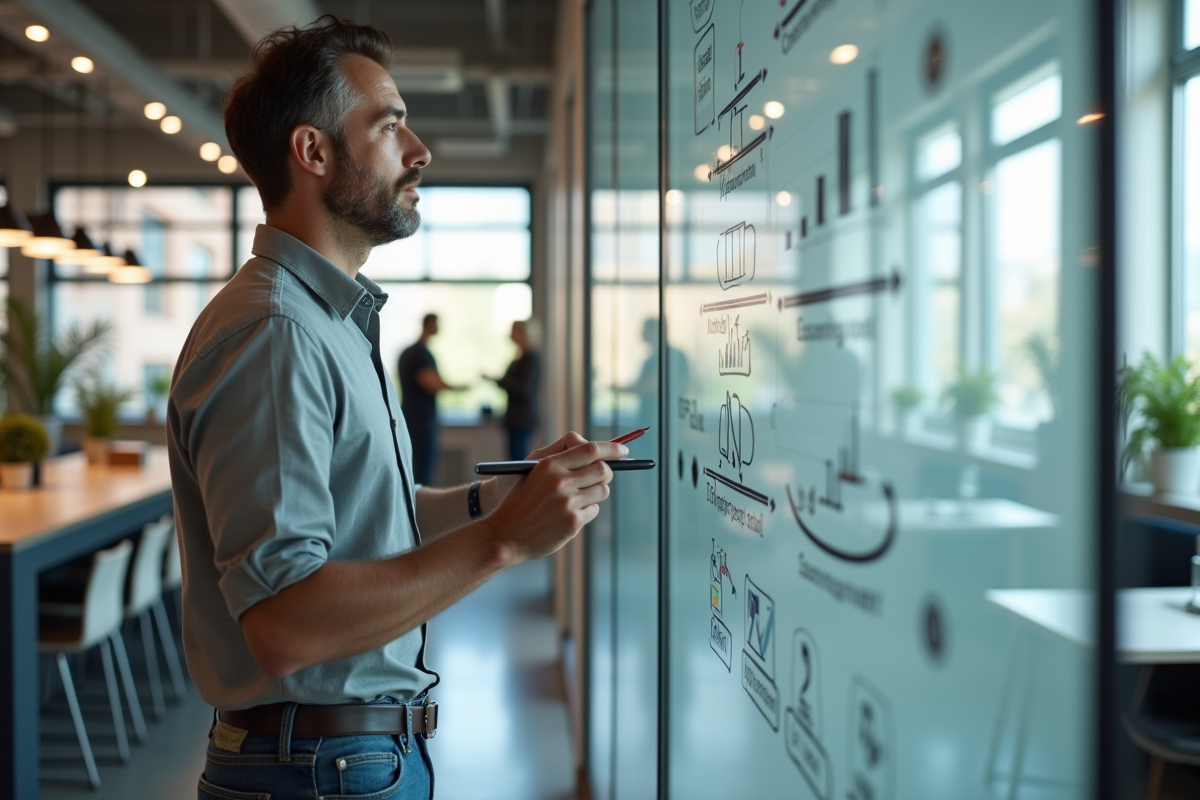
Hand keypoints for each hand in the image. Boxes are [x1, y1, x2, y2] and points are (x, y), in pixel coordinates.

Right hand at [483, 433, 625, 562]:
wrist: (505, 533)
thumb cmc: (522, 499)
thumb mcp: (533, 470)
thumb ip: (562, 456)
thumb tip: (596, 452)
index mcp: (549, 465)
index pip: (590, 449)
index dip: (611, 449)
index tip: (623, 450)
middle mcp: (560, 482)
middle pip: (603, 470)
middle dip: (607, 471)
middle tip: (602, 475)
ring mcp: (567, 503)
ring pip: (602, 490)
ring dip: (596, 492)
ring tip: (578, 497)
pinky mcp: (572, 523)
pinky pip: (593, 510)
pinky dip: (586, 510)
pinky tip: (568, 514)